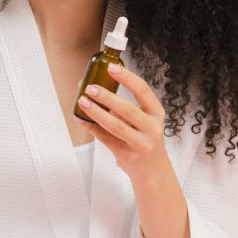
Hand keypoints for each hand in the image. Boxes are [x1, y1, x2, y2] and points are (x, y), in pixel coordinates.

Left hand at [73, 63, 169, 184]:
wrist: (153, 169)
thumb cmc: (145, 138)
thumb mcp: (145, 120)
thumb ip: (125, 106)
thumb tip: (96, 87)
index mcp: (156, 113)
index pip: (143, 91)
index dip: (127, 78)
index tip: (111, 68)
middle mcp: (151, 128)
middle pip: (127, 109)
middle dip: (107, 97)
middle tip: (90, 87)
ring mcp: (140, 143)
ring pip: (115, 126)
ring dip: (96, 112)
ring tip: (83, 101)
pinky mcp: (127, 155)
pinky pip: (105, 139)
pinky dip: (91, 127)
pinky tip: (81, 119)